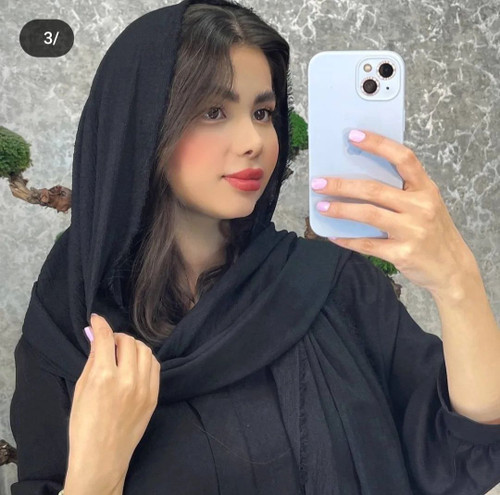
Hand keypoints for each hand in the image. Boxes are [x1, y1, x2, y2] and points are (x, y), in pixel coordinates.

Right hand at [67, 314, 160, 491]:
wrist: (102, 457)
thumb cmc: (84, 426)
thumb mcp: (80, 391)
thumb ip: (91, 361)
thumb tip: (96, 339)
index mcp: (104, 378)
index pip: (105, 339)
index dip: (100, 325)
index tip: (96, 319)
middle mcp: (127, 379)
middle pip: (128, 341)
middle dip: (116, 337)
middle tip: (108, 342)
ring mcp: (144, 388)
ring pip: (145, 350)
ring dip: (132, 346)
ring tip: (122, 353)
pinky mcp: (154, 396)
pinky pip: (154, 365)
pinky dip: (145, 358)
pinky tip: (134, 364)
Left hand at [310, 129, 476, 295]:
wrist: (452, 268)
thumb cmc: (433, 232)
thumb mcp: (426, 205)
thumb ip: (401, 192)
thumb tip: (358, 180)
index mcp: (426, 189)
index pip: (403, 158)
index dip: (378, 144)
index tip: (353, 136)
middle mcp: (420, 207)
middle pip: (375, 189)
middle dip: (342, 185)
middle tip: (318, 183)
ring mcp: (412, 231)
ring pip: (368, 214)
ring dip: (340, 209)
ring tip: (321, 206)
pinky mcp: (402, 253)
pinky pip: (368, 244)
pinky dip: (348, 240)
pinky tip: (334, 236)